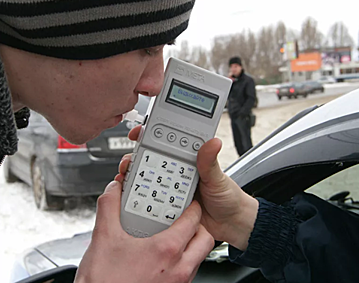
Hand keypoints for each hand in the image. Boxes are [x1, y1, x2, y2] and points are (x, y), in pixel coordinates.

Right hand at [75, 180, 213, 282]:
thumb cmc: (104, 281)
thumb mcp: (103, 237)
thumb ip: (109, 207)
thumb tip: (113, 191)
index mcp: (167, 250)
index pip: (193, 219)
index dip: (191, 206)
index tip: (185, 200)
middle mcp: (179, 269)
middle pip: (204, 239)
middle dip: (198, 226)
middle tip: (184, 219)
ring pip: (198, 258)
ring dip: (191, 245)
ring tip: (173, 236)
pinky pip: (188, 273)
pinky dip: (182, 262)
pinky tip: (162, 258)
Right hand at [119, 127, 257, 250]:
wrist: (231, 225)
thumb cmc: (228, 197)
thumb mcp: (218, 178)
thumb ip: (210, 161)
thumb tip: (212, 142)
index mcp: (188, 161)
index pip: (166, 143)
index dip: (150, 136)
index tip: (137, 133)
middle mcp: (177, 173)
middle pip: (150, 161)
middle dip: (134, 159)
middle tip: (128, 162)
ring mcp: (171, 190)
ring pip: (146, 181)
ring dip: (134, 179)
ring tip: (127, 179)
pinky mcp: (168, 208)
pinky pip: (151, 202)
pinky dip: (140, 200)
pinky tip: (132, 199)